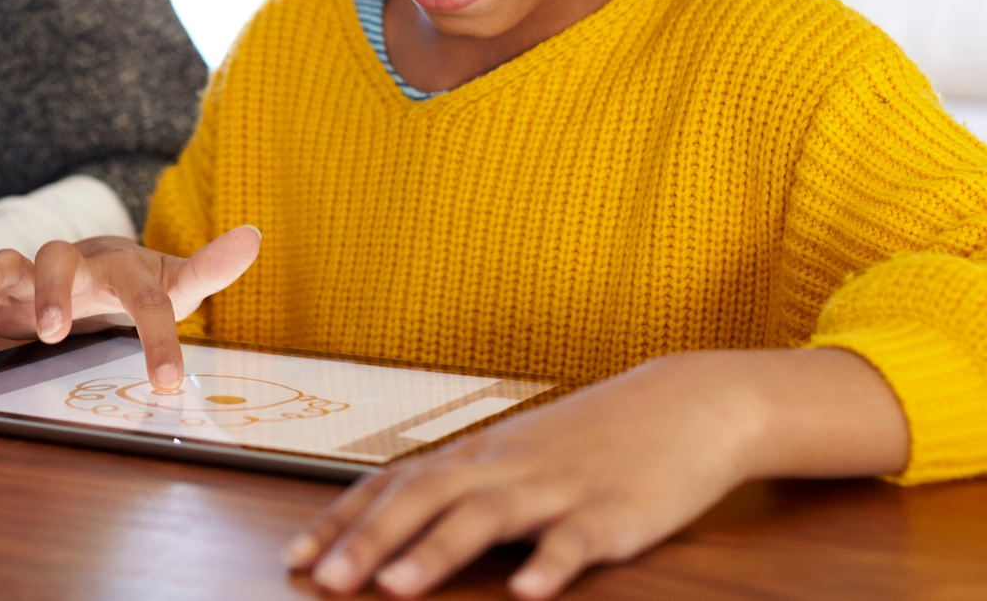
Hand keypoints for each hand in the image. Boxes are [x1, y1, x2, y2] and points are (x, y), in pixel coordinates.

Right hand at [0, 226, 260, 391]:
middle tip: (52, 332)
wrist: (97, 261)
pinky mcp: (1, 288)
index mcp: (121, 267)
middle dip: (52, 292)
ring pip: (8, 264)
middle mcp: (73, 263)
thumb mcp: (179, 278)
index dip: (156, 337)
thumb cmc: (140, 279)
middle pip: (60, 262)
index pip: (145, 299)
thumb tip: (254, 235)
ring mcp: (32, 273)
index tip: (165, 384)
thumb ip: (211, 266)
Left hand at [288, 348, 909, 598]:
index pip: (396, 483)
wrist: (688, 403)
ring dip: (438, 550)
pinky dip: (552, 563)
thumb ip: (465, 487)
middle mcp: (508, 466)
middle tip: (325, 581)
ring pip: (488, 514)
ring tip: (396, 588)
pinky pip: (578, 538)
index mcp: (481, 456)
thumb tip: (395, 520)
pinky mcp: (615, 511)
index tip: (297, 556)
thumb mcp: (521, 456)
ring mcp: (560, 487)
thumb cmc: (595, 438)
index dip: (345, 519)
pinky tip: (529, 591)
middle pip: (426, 497)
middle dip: (371, 540)